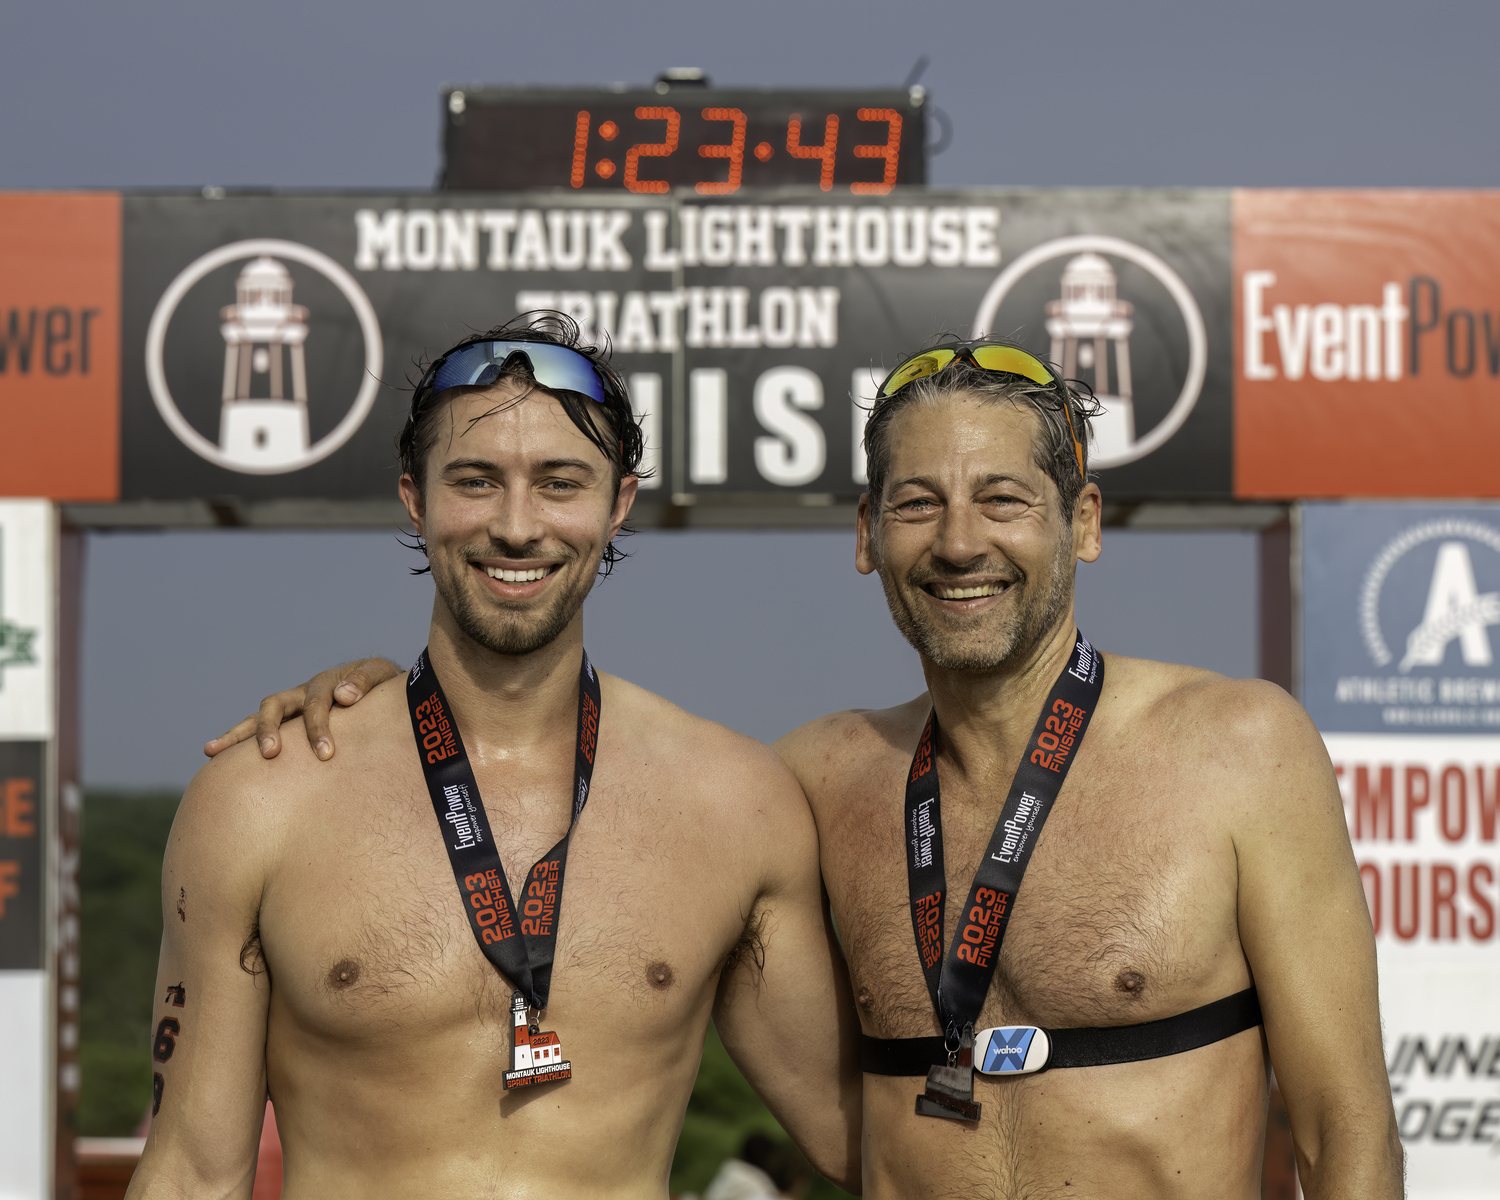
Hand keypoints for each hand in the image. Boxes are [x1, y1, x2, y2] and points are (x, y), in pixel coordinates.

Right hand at [202, 658, 401, 761]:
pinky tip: (212, 754)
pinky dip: (236, 740)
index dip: (318, 728)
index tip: (325, 754)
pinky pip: (256, 728)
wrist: (378, 685)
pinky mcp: (286, 721)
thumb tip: (343, 696)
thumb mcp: (380, 674)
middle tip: (271, 754)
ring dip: (237, 734)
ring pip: (258, 717)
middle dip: (270, 729)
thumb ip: (365, 682)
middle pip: (275, 706)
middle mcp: (301, 694)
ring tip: (212, 750)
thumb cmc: (381, 684)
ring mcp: (290, 707)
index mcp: (325, 683)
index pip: (316, 704)